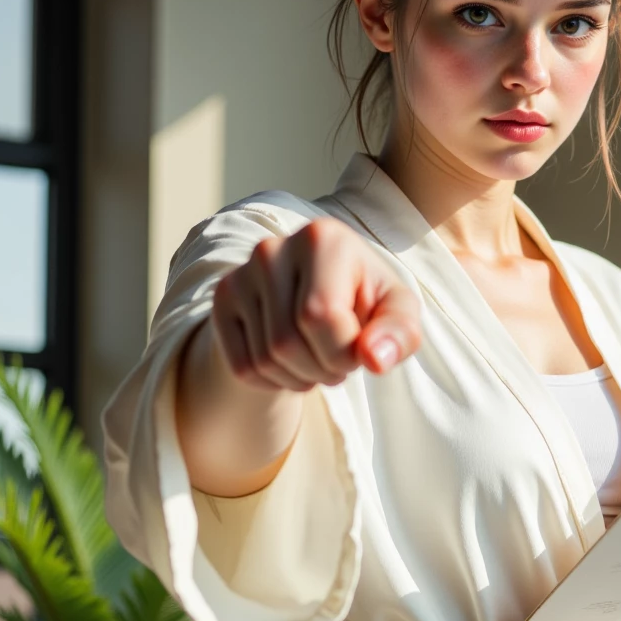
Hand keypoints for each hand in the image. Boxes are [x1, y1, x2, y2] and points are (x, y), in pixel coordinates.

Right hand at [211, 216, 422, 389]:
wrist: (321, 299)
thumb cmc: (365, 302)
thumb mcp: (395, 312)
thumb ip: (398, 332)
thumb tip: (374, 359)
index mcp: (322, 238)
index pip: (321, 317)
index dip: (344, 352)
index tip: (360, 348)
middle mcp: (272, 248)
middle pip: (287, 342)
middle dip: (323, 369)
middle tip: (338, 359)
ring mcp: (240, 274)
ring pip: (265, 359)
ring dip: (301, 378)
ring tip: (318, 360)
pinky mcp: (222, 301)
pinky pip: (243, 367)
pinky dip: (274, 382)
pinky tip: (292, 364)